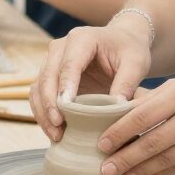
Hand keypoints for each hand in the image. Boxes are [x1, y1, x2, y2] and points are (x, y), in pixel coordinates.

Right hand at [29, 14, 153, 140]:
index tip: (66, 107)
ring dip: (43, 112)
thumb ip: (127, 83)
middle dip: (49, 103)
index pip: (69, 64)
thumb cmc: (129, 50)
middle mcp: (60, 48)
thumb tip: (116, 107)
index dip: (65, 85)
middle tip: (58, 125)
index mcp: (82, 39)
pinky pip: (39, 95)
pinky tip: (54, 131)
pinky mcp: (50, 76)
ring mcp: (51, 61)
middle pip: (47, 76)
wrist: (121, 43)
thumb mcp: (136, 63)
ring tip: (56, 135)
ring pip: (38, 87)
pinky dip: (43, 113)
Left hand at [97, 71, 174, 174]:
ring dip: (139, 170)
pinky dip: (160, 174)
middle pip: (150, 142)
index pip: (141, 116)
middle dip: (123, 158)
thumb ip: (156, 98)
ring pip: (164, 160)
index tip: (101, 144)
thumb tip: (119, 110)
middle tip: (104, 169)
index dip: (118, 132)